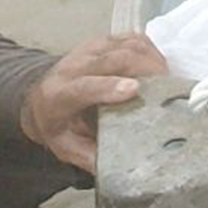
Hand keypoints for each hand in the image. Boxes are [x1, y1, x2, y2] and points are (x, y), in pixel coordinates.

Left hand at [20, 33, 167, 173]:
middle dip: (144, 70)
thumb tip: (122, 169)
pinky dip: (150, 50)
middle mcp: (73, 66)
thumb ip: (91, 156)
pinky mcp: (104, 41)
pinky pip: (132, 39)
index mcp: (60, 95)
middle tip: (169, 88)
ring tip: (167, 80)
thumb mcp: (65, 147)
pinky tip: (158, 67)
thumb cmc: (57, 124)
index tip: (134, 90)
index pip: (85, 87)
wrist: (39, 95)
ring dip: (151, 59)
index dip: (109, 86)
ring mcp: (89, 49)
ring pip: (126, 45)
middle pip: (113, 60)